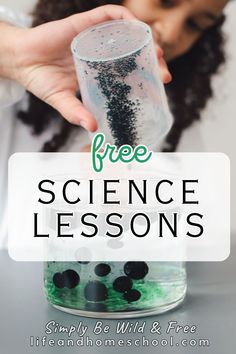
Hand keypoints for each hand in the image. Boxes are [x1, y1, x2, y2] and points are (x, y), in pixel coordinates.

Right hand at [1, 5, 170, 130]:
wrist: (21, 61)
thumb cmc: (42, 81)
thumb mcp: (63, 101)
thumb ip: (76, 113)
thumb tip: (92, 128)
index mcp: (100, 71)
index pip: (130, 72)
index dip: (147, 78)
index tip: (160, 87)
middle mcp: (101, 53)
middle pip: (135, 52)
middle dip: (153, 61)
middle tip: (164, 74)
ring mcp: (94, 38)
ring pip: (127, 33)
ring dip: (146, 40)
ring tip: (157, 54)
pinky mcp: (83, 23)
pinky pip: (107, 14)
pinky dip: (123, 18)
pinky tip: (134, 27)